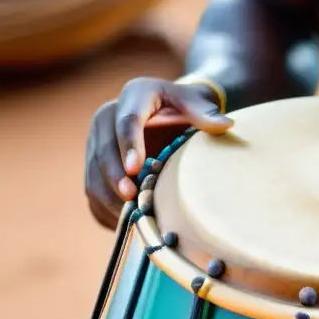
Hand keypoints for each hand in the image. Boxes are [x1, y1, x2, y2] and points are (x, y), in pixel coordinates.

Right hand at [84, 77, 232, 227]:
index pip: (127, 121)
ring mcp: (97, 141)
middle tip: (130, 198)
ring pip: (93, 174)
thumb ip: (206, 114)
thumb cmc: (189, 108)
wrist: (173, 112)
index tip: (136, 168)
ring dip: (108, 197)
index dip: (129, 145)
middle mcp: (107, 117)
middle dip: (115, 176)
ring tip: (129, 216)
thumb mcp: (197, 103)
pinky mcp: (94, 163)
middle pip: (103, 151)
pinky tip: (123, 223)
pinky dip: (104, 208)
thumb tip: (225, 126)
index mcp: (134, 96)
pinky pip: (93, 189)